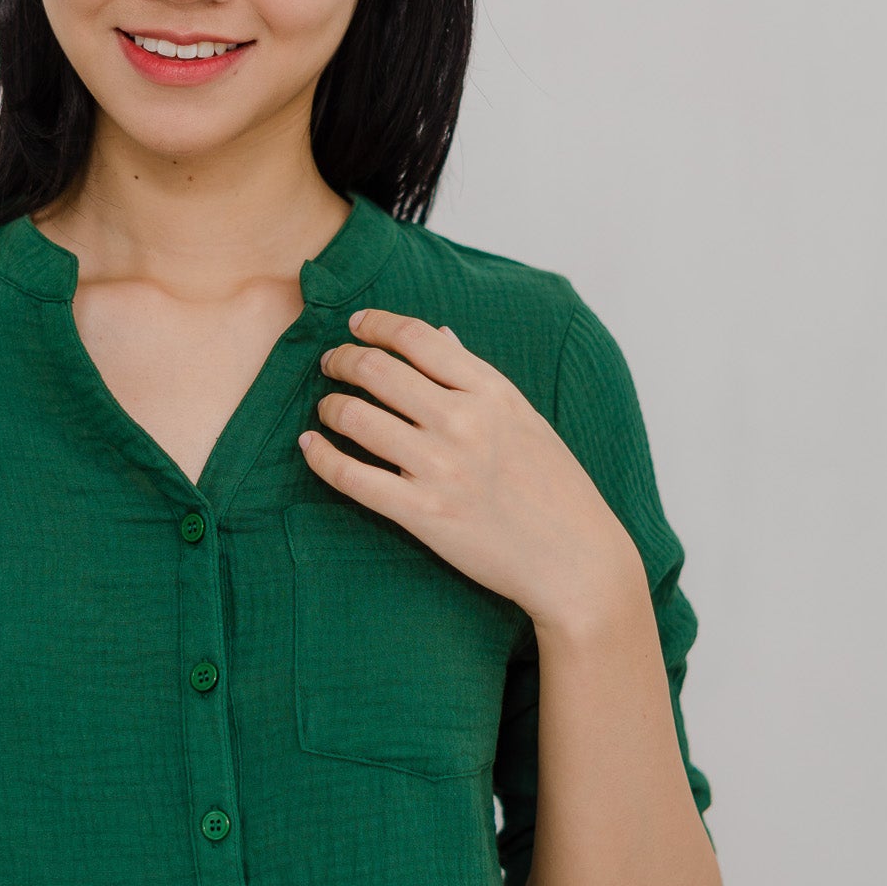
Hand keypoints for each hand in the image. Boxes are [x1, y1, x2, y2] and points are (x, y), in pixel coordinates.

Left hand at [299, 306, 641, 630]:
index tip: (357, 326)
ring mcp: (440, 467)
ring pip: (355, 417)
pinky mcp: (421, 513)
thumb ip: (478, 377)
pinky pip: (351, 477)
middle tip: (330, 364)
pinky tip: (311, 446)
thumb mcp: (525, 419)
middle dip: (342, 360)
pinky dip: (321, 457)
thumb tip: (441, 335)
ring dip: (329, 406)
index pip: (418, 337)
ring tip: (325, 408)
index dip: (376, 325)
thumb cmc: (556, 490)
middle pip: (377, 370)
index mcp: (492, 392)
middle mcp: (464, 421)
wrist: (575, 560)